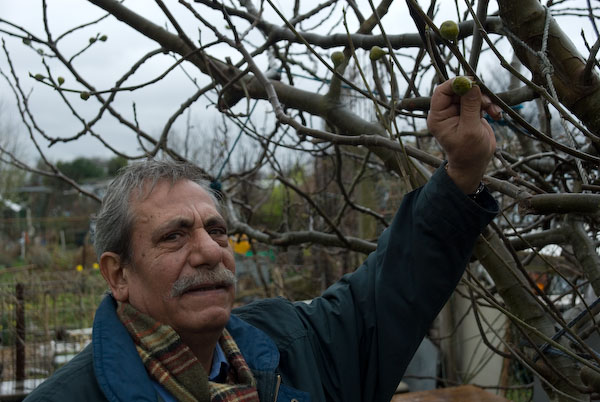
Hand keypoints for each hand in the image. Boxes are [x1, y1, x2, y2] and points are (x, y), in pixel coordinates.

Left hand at [427, 78, 499, 193]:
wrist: (475, 164)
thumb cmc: (469, 152)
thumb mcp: (470, 130)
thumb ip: (470, 107)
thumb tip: (471, 85)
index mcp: (438, 117)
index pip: (441, 92)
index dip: (455, 83)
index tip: (472, 82)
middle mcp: (445, 112)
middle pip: (458, 90)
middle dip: (474, 93)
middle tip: (487, 101)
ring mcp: (457, 112)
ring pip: (470, 94)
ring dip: (484, 100)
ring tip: (493, 111)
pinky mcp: (469, 113)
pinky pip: (479, 101)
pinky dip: (489, 105)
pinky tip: (496, 115)